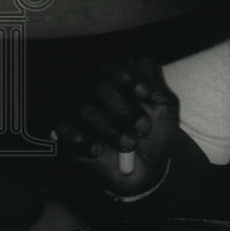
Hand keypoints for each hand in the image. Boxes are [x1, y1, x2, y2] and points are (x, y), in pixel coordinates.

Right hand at [54, 57, 178, 196]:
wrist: (148, 170)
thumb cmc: (157, 134)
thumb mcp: (166, 106)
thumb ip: (155, 81)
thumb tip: (139, 60)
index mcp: (119, 82)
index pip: (113, 67)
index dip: (129, 79)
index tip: (146, 95)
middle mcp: (97, 93)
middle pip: (100, 87)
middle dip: (124, 109)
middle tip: (143, 129)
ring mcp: (80, 113)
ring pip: (84, 108)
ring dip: (110, 129)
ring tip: (129, 144)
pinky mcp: (67, 135)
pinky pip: (63, 128)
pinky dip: (81, 139)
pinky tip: (97, 150)